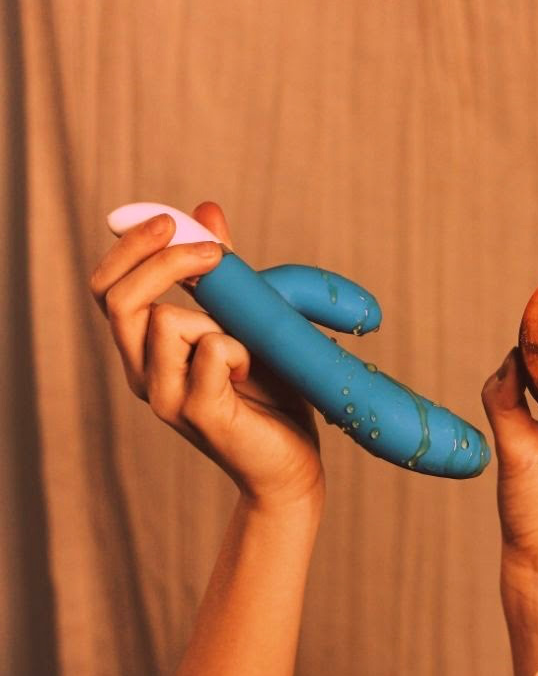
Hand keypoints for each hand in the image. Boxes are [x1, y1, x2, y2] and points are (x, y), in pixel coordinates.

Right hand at [89, 202, 323, 509]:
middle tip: (214, 253)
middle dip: (160, 260)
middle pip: (116, 298)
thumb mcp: (248, 320)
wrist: (292, 465)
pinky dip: (237, 349)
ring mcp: (165, 398)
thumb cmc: (272, 393)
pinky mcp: (198, 414)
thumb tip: (206, 211)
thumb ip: (222, 273)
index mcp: (145, 350)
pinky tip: (251, 372)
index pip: (108, 287)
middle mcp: (143, 374)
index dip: (131, 247)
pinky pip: (209, 351)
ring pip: (165, 321)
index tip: (172, 221)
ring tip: (246, 348)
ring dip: (215, 318)